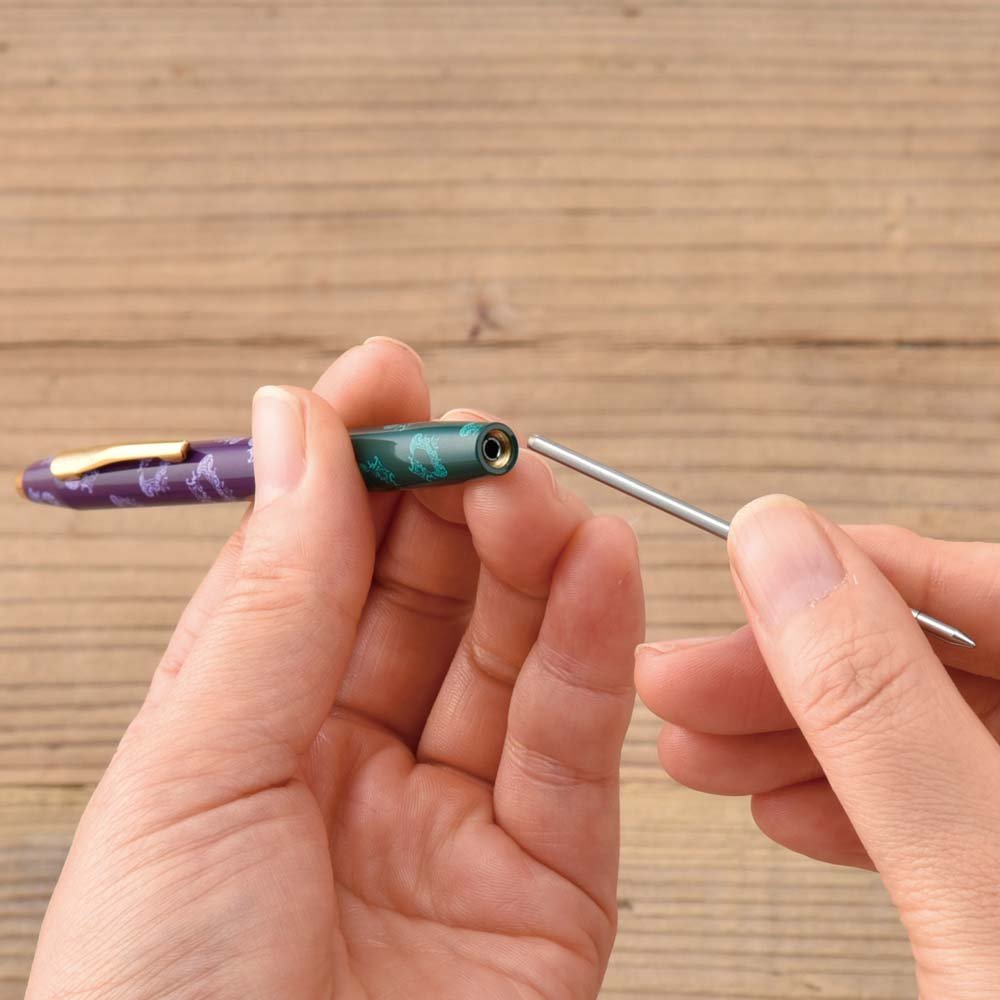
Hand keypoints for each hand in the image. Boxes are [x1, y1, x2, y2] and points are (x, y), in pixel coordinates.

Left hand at [26, 339, 644, 999]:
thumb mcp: (193, 773)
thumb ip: (270, 598)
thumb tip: (292, 429)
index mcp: (242, 730)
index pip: (312, 562)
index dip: (352, 463)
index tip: (387, 378)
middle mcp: (349, 763)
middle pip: (419, 598)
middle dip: (451, 505)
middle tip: (481, 439)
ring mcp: (453, 820)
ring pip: (507, 658)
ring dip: (530, 563)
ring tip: (540, 495)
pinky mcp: (547, 884)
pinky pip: (575, 747)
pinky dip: (592, 651)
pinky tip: (599, 569)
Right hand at [636, 495, 999, 996]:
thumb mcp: (984, 893)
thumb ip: (876, 707)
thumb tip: (782, 547)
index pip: (990, 582)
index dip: (853, 568)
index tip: (742, 572)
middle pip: (943, 658)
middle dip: (795, 669)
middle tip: (684, 681)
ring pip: (929, 735)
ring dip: (802, 738)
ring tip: (697, 752)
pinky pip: (940, 811)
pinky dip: (850, 806)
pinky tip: (779, 807)